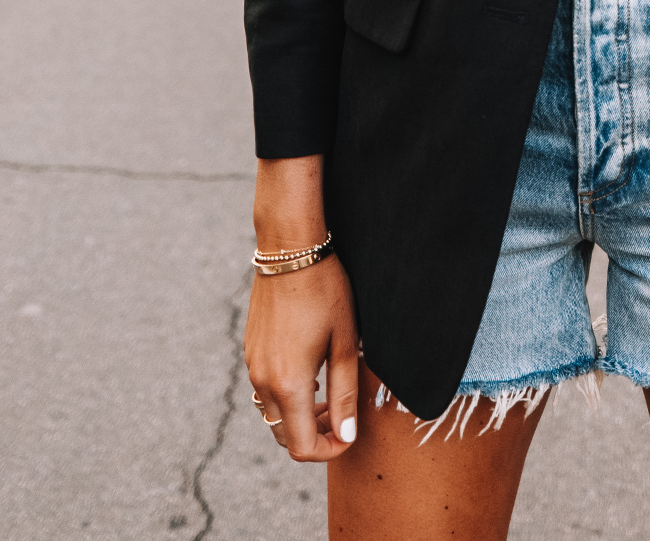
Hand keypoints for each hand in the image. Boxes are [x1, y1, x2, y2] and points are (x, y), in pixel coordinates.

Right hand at [244, 252, 359, 460]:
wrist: (289, 251)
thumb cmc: (324, 292)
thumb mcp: (345, 343)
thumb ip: (344, 395)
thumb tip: (346, 435)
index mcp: (288, 384)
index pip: (302, 447)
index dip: (329, 450)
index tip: (349, 435)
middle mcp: (263, 381)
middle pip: (283, 435)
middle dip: (314, 435)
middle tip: (340, 414)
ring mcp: (252, 366)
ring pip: (272, 413)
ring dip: (299, 416)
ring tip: (327, 393)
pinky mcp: (250, 351)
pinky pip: (264, 389)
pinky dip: (286, 394)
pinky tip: (309, 369)